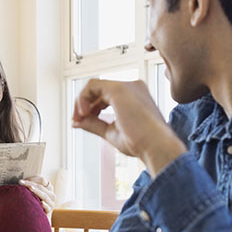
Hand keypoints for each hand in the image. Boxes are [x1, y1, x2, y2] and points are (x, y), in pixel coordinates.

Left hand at [18, 176, 54, 214]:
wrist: (40, 216)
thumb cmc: (36, 202)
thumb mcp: (36, 193)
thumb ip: (32, 186)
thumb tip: (20, 181)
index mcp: (49, 188)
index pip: (42, 180)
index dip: (33, 178)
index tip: (23, 179)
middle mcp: (51, 194)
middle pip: (41, 186)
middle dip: (30, 183)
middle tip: (20, 182)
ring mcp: (51, 202)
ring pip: (44, 196)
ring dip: (36, 191)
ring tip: (29, 188)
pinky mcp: (49, 210)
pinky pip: (47, 207)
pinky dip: (44, 205)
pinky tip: (41, 203)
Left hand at [71, 79, 186, 176]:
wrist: (156, 146)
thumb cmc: (141, 143)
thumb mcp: (111, 132)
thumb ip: (94, 124)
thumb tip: (76, 122)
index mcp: (134, 97)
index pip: (105, 96)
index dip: (90, 108)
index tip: (81, 122)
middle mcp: (132, 87)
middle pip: (98, 91)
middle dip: (84, 105)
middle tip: (76, 121)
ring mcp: (126, 86)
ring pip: (93, 86)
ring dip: (81, 102)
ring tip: (79, 119)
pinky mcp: (118, 88)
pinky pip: (92, 86)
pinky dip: (82, 98)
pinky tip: (83, 113)